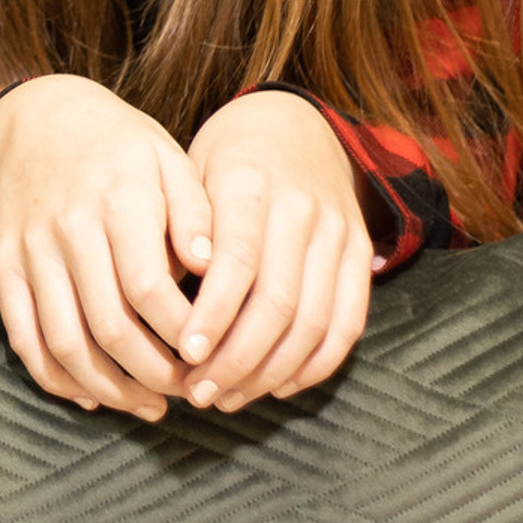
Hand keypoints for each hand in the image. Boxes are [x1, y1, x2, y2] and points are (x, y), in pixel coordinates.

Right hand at [0, 74, 214, 423]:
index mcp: (116, 199)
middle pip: (109, 325)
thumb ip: (195, 211)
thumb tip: (216, 267)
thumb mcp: (166, 157)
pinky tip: (93, 396)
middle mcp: (68, 228)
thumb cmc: (118, 145)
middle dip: (156, 374)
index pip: (149, 287)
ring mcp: (30, 250)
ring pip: (64, 342)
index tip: (214, 356)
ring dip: (110, 389)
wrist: (36, 119)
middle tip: (191, 393)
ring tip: (150, 406)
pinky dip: (55, 378)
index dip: (185, 334)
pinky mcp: (4, 266)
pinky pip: (23, 337)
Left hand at [177, 90, 374, 411]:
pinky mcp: (361, 256)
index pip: (238, 263)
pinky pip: (347, 324)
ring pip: (313, 323)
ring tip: (228, 397)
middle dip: (236, 359)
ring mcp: (339, 234)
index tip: (184, 353)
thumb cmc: (224, 158)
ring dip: (270, 373)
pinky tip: (276, 386)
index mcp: (251, 184)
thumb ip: (182, 231)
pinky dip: (314, 365)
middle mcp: (303, 209)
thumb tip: (161, 306)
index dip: (213, 315)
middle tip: (197, 392)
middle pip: (278, 303)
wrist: (295, 124)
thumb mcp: (191, 173)